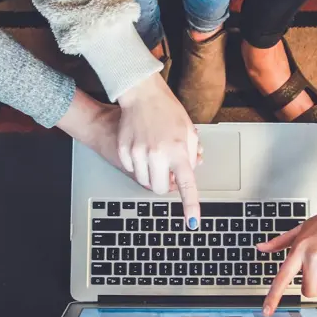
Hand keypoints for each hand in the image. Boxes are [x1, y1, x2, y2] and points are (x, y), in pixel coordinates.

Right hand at [117, 73, 200, 228]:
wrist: (141, 94)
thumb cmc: (167, 110)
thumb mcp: (189, 131)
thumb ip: (191, 155)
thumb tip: (190, 172)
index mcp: (178, 150)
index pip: (187, 185)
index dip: (190, 206)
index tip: (192, 222)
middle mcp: (158, 154)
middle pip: (159, 189)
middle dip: (164, 184)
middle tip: (167, 170)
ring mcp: (138, 153)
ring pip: (144, 181)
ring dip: (151, 175)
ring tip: (155, 155)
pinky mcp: (124, 150)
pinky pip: (131, 170)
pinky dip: (138, 165)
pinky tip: (142, 148)